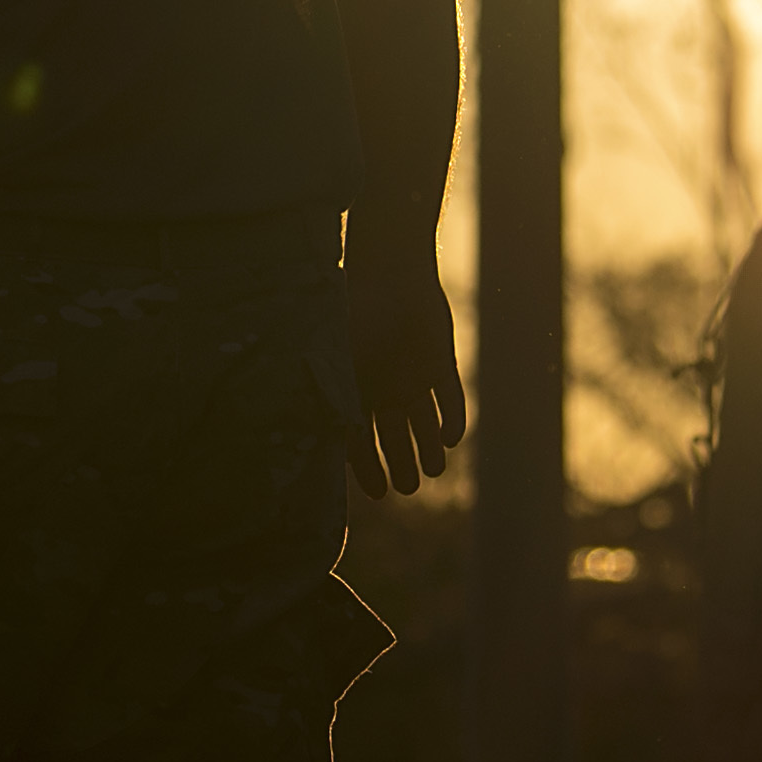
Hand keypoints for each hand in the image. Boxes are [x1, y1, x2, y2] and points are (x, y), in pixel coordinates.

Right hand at [345, 213, 464, 499]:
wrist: (389, 268)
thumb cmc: (354, 311)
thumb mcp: (333, 359)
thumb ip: (326, 398)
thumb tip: (310, 440)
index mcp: (353, 391)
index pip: (357, 441)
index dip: (367, 470)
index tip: (377, 494)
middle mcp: (383, 389)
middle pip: (393, 439)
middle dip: (401, 466)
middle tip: (408, 488)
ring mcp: (412, 377)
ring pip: (423, 425)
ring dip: (430, 450)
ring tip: (433, 471)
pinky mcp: (440, 363)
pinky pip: (450, 399)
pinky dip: (452, 419)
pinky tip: (450, 438)